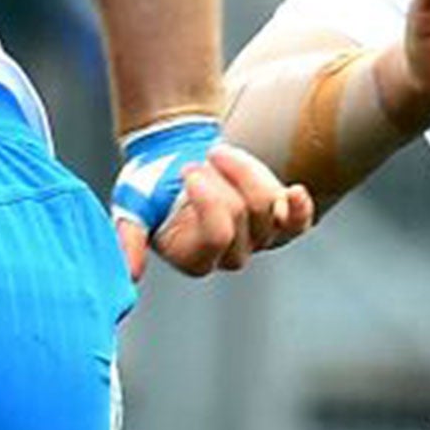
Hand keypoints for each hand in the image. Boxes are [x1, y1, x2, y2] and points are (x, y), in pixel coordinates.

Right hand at [114, 135, 313, 280]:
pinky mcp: (279, 222)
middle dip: (224, 179)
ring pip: (268, 209)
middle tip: (200, 159)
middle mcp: (230, 256)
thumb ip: (129, 240)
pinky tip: (294, 191)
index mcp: (195, 259)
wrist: (177, 156)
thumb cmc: (152, 184)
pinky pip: (299, 223)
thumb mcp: (133, 207)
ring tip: (219, 155)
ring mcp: (258, 239)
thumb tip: (129, 274)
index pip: (218, 235)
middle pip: (245, 216)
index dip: (209, 200)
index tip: (188, 169)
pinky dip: (299, 208)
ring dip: (246, 173)